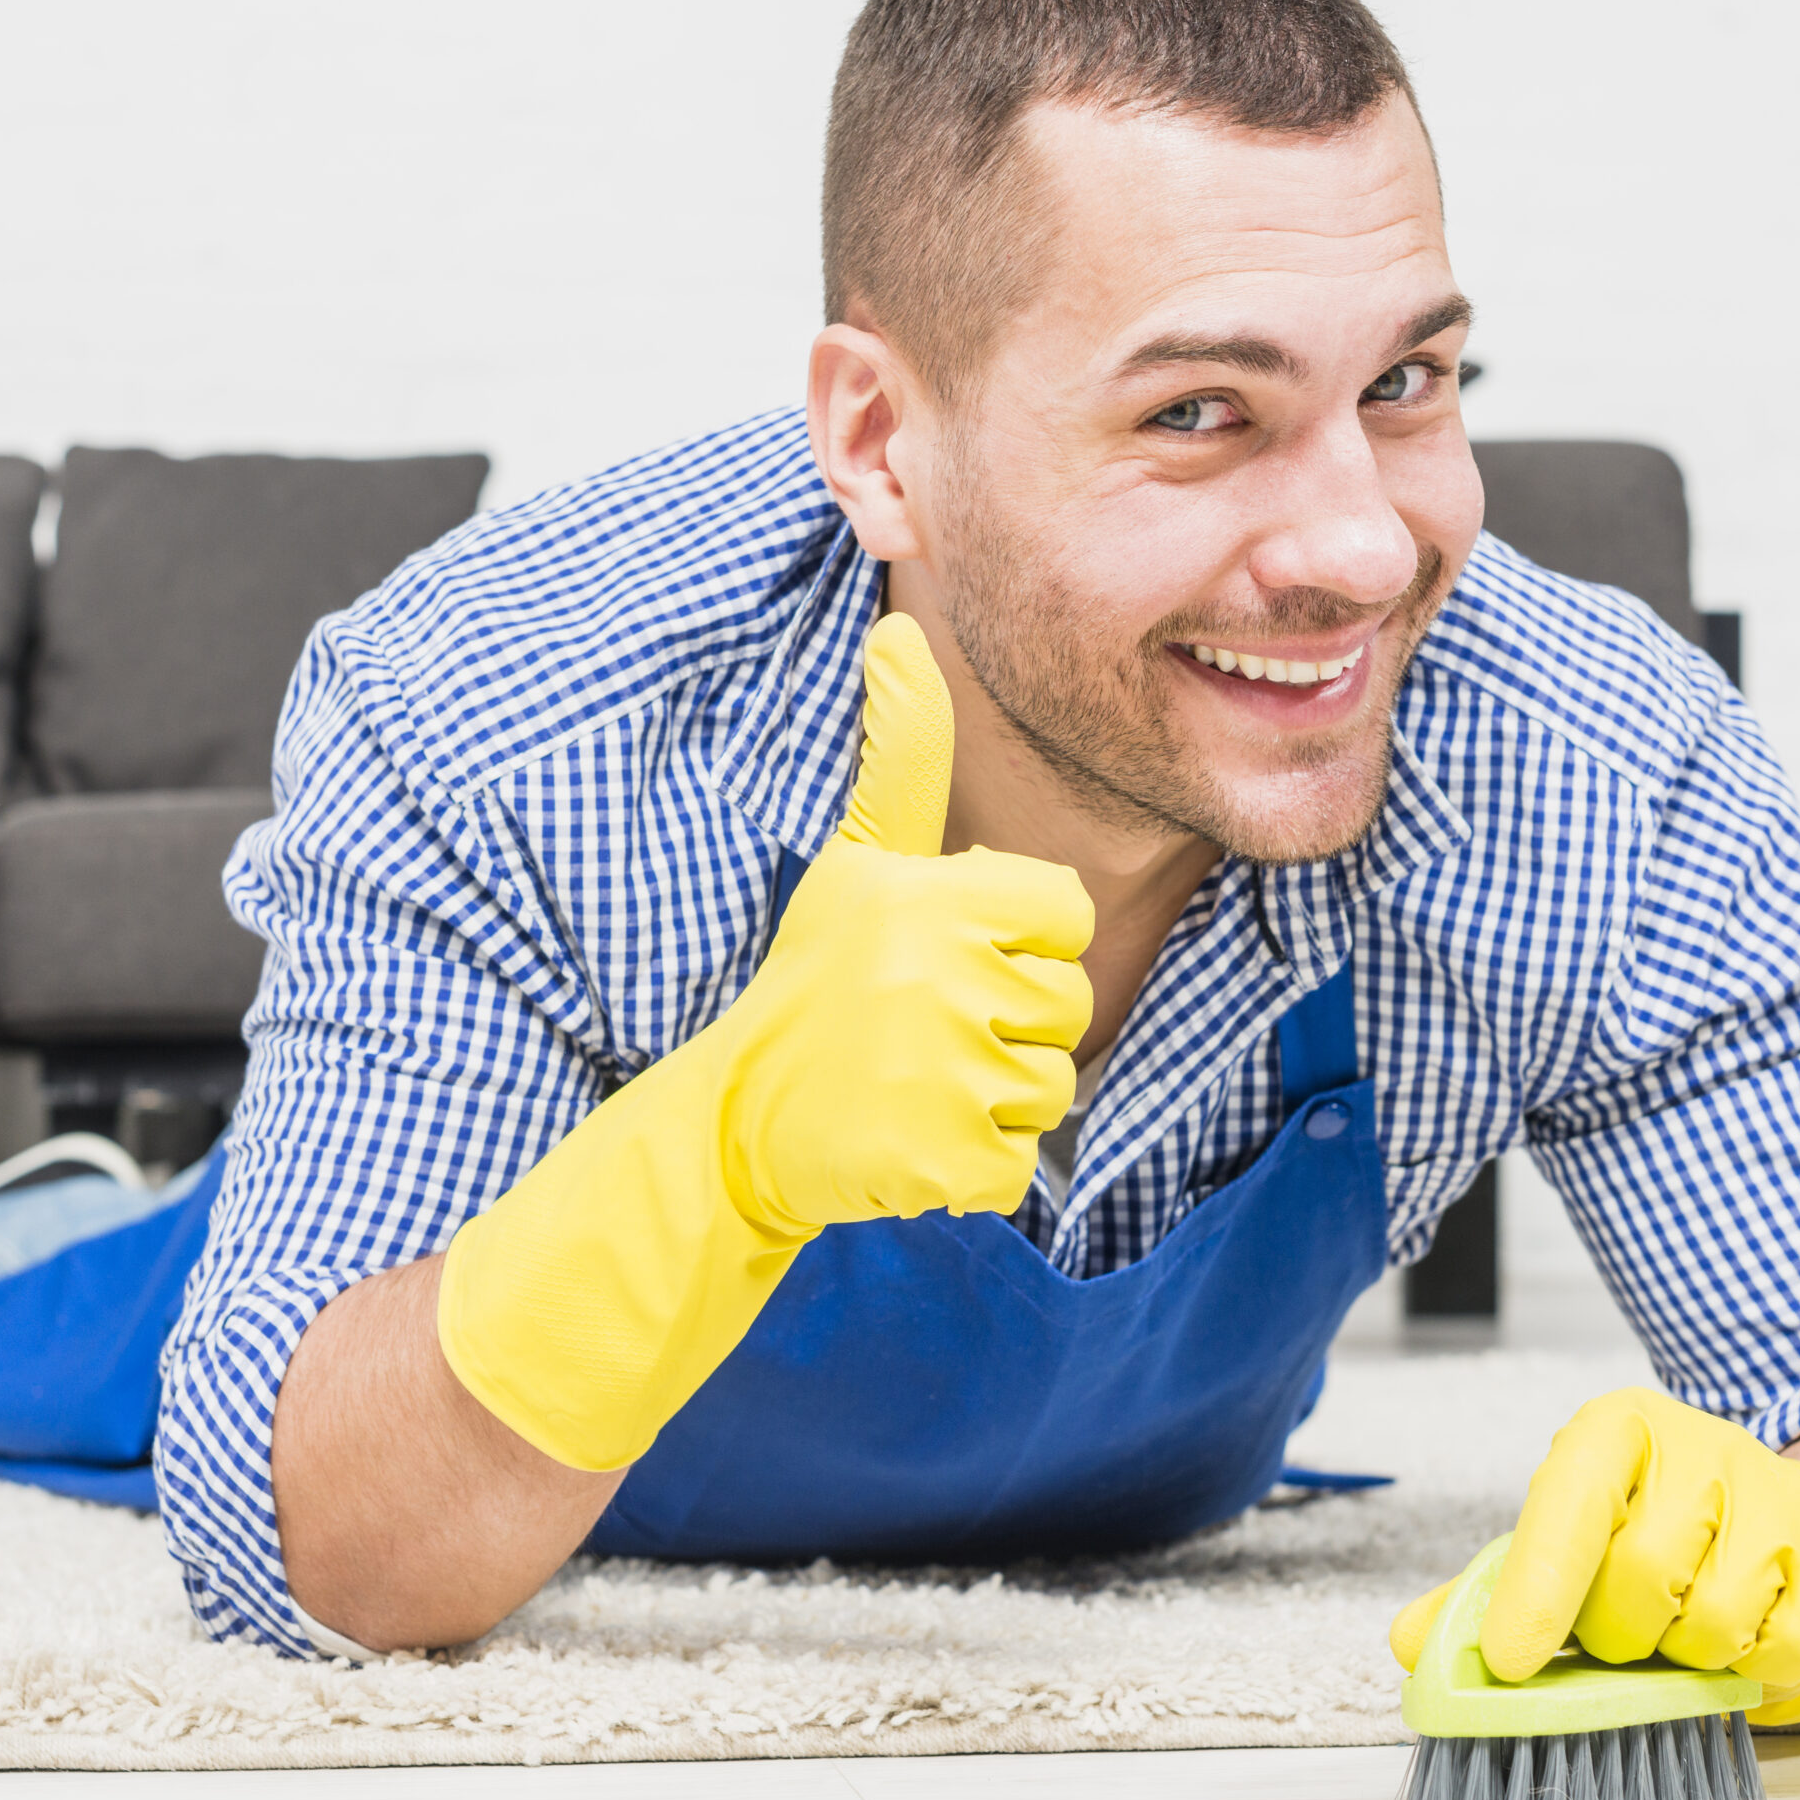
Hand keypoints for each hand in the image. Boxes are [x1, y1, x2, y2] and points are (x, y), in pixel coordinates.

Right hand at [436, 614, 1093, 1471]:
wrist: (735, 1121)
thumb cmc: (817, 980)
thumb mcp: (857, 861)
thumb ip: (901, 753)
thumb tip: (899, 633)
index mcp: (930, 899)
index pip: (1065, 911)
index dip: (1021, 939)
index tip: (955, 956)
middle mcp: (940, 980)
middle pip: (1065, 1003)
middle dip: (1008, 1026)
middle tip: (925, 1030)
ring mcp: (944, 1075)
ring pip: (1049, 1087)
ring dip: (994, 1098)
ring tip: (918, 1082)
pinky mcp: (944, 1162)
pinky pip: (1018, 1165)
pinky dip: (973, 1167)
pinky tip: (912, 1138)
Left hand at [1391, 1388, 1799, 1725]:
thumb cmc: (1677, 1535)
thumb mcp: (1578, 1541)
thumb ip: (1495, 1593)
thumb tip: (1413, 1644)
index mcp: (1623, 1434)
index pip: (1568, 1501)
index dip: (1536, 1588)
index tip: (1511, 1663)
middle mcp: (1711, 1449)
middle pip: (1646, 1578)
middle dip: (1629, 1638)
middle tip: (1636, 1636)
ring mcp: (1796, 1501)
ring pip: (1728, 1624)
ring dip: (1704, 1664)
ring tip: (1702, 1636)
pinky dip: (1777, 1684)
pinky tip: (1767, 1652)